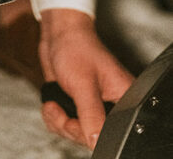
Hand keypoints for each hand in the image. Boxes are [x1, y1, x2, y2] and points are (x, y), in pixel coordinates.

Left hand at [38, 8, 132, 149]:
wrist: (58, 34)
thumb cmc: (76, 48)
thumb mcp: (84, 84)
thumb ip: (92, 115)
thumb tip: (96, 142)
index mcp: (125, 100)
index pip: (115, 133)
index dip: (91, 133)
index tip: (74, 121)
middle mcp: (112, 107)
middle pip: (93, 137)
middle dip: (70, 127)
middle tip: (58, 110)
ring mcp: (95, 108)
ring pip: (77, 134)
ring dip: (59, 122)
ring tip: (52, 105)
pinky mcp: (79, 107)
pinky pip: (67, 126)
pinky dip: (55, 119)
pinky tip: (51, 104)